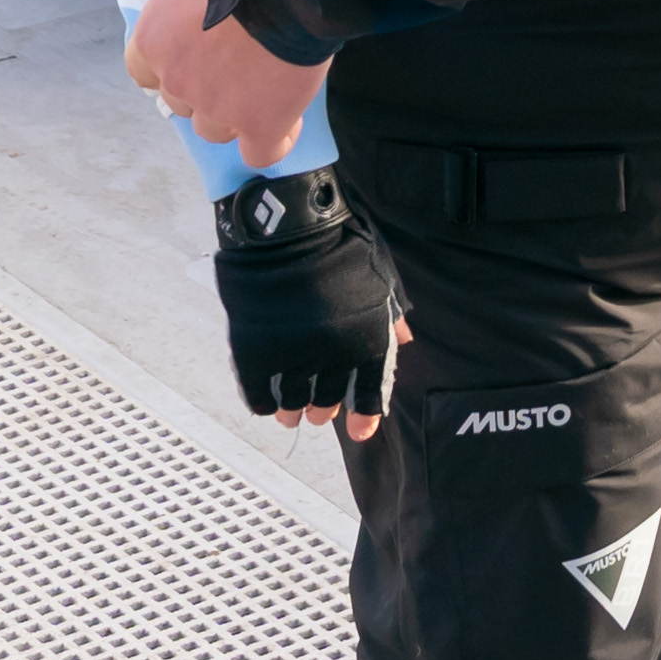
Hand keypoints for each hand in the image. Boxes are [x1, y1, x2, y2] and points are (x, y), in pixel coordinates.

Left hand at [133, 0, 330, 167]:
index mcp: (154, 39)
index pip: (144, 73)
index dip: (170, 67)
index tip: (195, 57)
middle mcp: (177, 80)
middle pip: (184, 104)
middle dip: (207, 89)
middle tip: (241, 64)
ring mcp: (217, 107)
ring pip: (216, 130)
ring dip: (236, 115)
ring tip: (267, 89)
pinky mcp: (260, 124)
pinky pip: (261, 152)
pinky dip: (273, 141)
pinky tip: (286, 123)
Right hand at [208, 171, 403, 436]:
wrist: (287, 228)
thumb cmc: (338, 246)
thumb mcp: (378, 277)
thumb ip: (391, 314)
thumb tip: (405, 339)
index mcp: (366, 340)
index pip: (369, 393)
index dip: (365, 417)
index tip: (360, 431)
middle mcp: (332, 357)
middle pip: (327, 401)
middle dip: (324, 410)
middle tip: (320, 411)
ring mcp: (291, 357)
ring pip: (293, 402)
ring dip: (294, 411)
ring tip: (292, 413)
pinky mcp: (255, 353)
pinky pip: (259, 394)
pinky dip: (264, 403)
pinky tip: (266, 401)